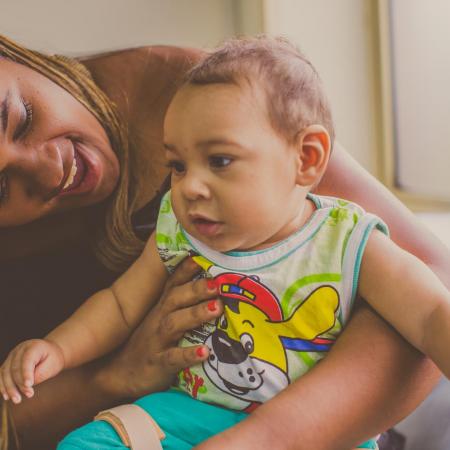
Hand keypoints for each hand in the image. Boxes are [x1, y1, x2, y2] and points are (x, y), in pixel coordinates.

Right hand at [0, 339, 64, 403]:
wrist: (50, 352)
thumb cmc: (52, 359)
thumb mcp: (52, 365)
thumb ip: (40, 374)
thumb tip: (26, 385)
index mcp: (33, 346)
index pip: (27, 360)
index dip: (26, 373)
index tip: (29, 385)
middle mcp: (20, 349)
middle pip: (15, 368)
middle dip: (20, 384)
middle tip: (29, 395)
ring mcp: (12, 355)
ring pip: (5, 372)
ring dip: (9, 388)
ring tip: (17, 400)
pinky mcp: (8, 363)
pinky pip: (1, 375)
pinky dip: (2, 386)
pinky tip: (7, 396)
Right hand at [97, 256, 222, 400]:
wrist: (120, 373)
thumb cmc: (152, 341)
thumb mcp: (165, 318)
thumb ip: (186, 303)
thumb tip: (217, 286)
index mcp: (164, 305)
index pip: (176, 281)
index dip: (189, 267)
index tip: (205, 253)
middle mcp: (159, 317)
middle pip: (176, 297)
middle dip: (197, 288)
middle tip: (217, 283)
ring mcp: (157, 340)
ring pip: (175, 323)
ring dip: (196, 314)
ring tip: (216, 308)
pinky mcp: (158, 363)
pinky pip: (173, 358)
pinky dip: (188, 354)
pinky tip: (205, 352)